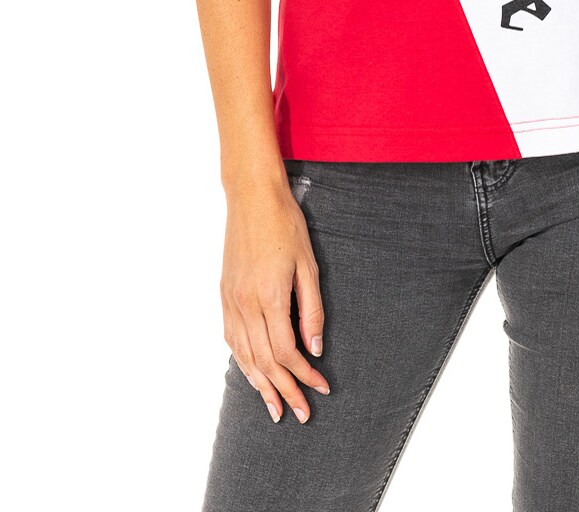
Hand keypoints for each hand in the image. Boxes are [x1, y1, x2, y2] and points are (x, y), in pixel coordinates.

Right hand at [220, 176, 329, 421]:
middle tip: (301, 413)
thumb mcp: (309, 265)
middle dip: (284, 390)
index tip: (321, 388)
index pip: (287, 352)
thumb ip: (312, 308)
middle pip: (264, 361)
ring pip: (243, 355)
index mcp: (270, 297)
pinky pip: (231, 338)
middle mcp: (245, 304)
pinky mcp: (223, 295)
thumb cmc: (286, 225)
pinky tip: (252, 373)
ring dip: (260, 385)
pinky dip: (243, 361)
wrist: (252, 198)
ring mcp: (230, 300)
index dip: (305, 375)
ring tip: (275, 407)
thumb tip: (315, 346)